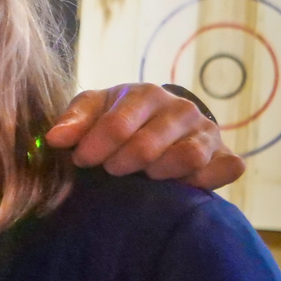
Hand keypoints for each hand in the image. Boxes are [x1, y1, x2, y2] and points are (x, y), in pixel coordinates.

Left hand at [46, 85, 243, 190]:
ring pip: (188, 157)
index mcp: (146, 94)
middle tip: (111, 170)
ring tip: (143, 176)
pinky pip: (226, 169)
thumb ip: (73, 121)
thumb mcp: (93, 110)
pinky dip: (204, 180)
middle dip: (121, 164)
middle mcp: (181, 109)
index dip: (94, 148)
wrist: (162, 122)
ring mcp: (207, 132)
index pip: (117, 125)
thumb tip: (54, 139)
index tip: (82, 161)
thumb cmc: (120, 116)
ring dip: (158, 173)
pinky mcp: (225, 156)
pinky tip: (179, 186)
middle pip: (148, 146)